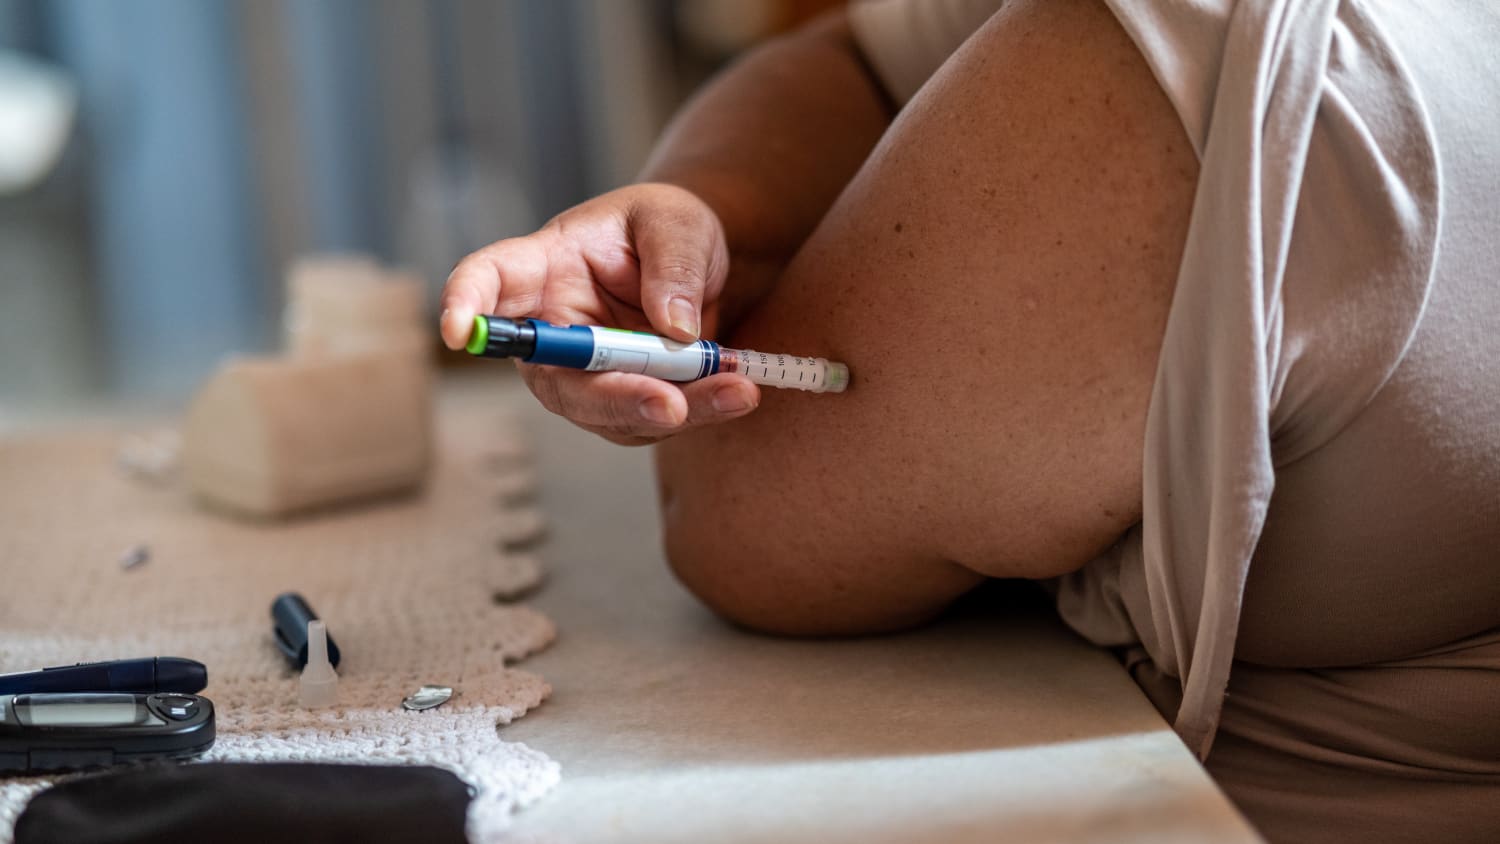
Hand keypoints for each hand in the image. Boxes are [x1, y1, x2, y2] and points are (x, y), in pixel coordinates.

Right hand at [439, 183, 761, 444]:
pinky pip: (648, 420)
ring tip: (737, 391)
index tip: (457, 332)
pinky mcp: (621, 399)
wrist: (695, 260)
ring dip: (674, 411)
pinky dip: (698, 411)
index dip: (465, 306)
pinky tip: (737, 390)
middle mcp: (553, 327)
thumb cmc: (666, 226)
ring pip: (608, 411)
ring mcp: (584, 372)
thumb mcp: (676, 221)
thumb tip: (676, 330)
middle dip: (613, 399)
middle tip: (671, 405)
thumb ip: (673, 265)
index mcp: (543, 265)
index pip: (488, 281)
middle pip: (556, 378)